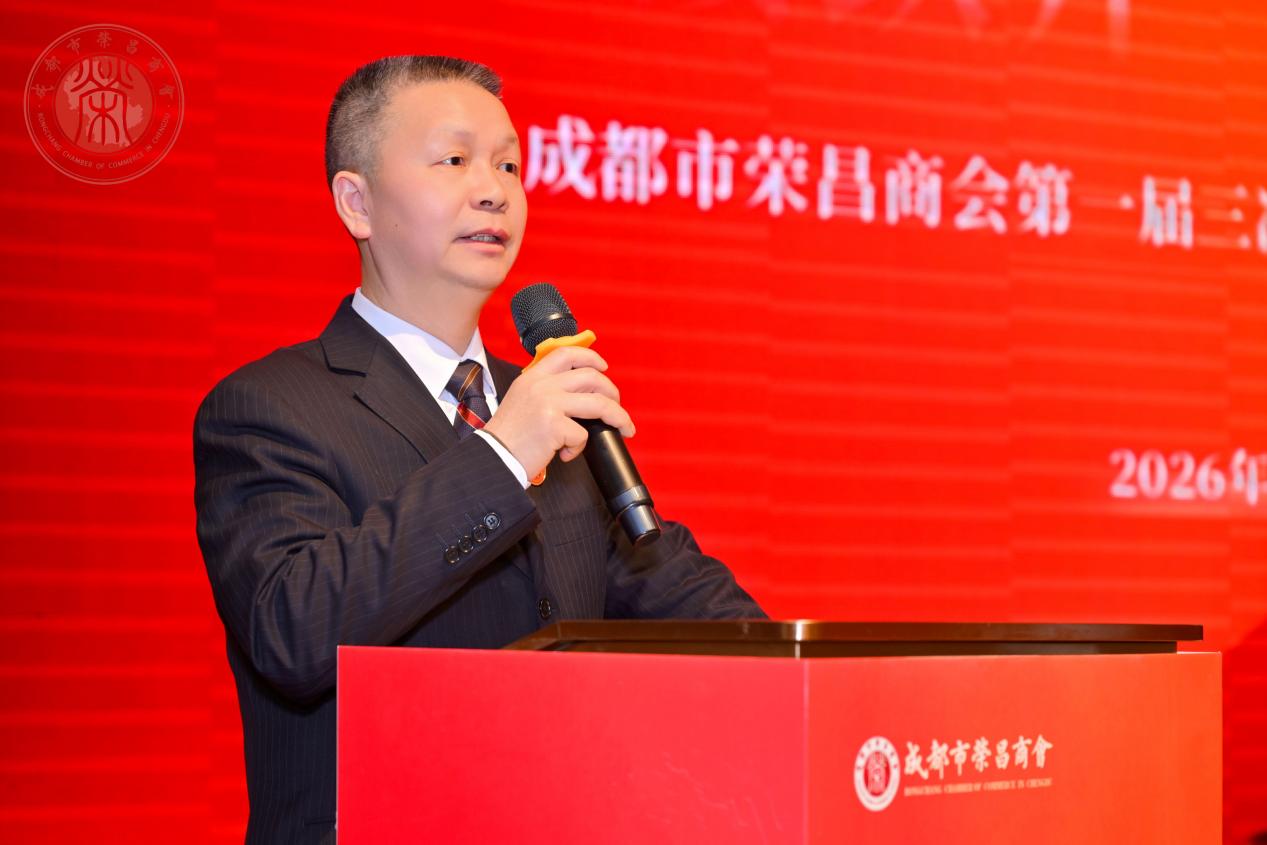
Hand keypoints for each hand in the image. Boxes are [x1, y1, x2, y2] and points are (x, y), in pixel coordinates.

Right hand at [482, 346, 634, 479]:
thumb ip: (546, 390)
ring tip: (623, 427)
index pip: (567, 354)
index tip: (603, 368)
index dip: (591, 358)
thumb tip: (580, 394)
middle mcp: (541, 385)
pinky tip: (564, 454)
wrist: (493, 457)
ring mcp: (549, 403)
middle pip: (591, 377)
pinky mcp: (555, 425)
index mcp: (533, 376)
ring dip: (617, 417)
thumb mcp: (522, 399)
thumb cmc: (508, 435)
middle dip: (612, 392)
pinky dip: (578, 448)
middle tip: (616, 406)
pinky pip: (583, 435)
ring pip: (599, 404)